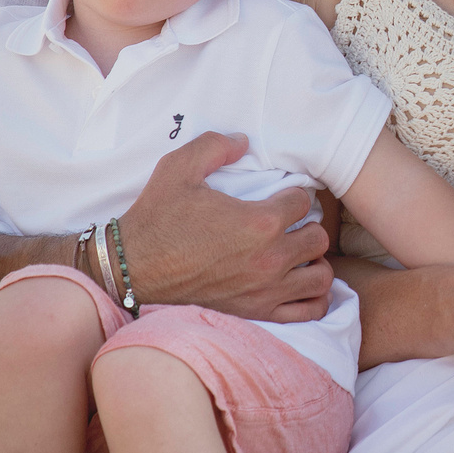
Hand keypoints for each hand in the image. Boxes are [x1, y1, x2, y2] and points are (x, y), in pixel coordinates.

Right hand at [114, 132, 335, 321]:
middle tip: (289, 223)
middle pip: (318, 238)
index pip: (302, 201)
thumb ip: (215, 145)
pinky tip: (299, 282)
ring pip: (320, 276)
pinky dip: (313, 298)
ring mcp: (266, 290)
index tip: (281, 195)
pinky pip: (308, 311)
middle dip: (306, 226)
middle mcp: (270, 258)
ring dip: (314, 261)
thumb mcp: (179, 168)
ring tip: (297, 252)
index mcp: (259, 221)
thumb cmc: (157, 219)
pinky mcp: (258, 312)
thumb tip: (243, 140)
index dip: (292, 193)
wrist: (132, 269)